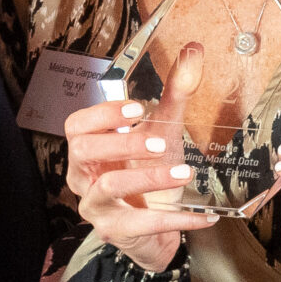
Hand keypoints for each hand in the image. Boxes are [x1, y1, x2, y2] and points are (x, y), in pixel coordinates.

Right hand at [61, 44, 216, 273]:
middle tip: (158, 141)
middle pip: (83, 152)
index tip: (138, 108)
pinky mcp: (115, 231)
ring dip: (148, 177)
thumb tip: (194, 50)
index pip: (76, 125)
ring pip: (109, 187)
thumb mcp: (164, 133)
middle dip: (120, 143)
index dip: (103, 115)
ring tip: (184, 172)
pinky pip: (143, 225)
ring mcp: (96, 206)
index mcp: (90, 149)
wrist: (156, 227)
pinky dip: (176, 220)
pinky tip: (204, 216)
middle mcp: (84, 176)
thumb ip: (175, 95)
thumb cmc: (151, 173)